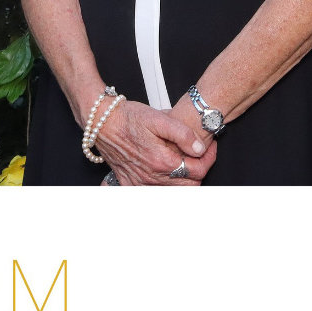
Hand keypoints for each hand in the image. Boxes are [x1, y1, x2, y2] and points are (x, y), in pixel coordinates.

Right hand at [95, 98, 216, 185]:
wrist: (102, 122)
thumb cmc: (128, 118)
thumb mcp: (159, 118)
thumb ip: (183, 134)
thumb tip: (199, 148)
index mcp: (161, 161)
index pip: (198, 171)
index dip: (209, 158)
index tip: (209, 147)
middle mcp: (151, 177)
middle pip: (189, 186)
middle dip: (199, 170)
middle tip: (200, 155)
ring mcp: (139, 183)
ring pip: (172, 192)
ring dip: (183, 179)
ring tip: (183, 160)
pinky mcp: (129, 183)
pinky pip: (152, 192)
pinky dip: (163, 186)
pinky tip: (165, 172)